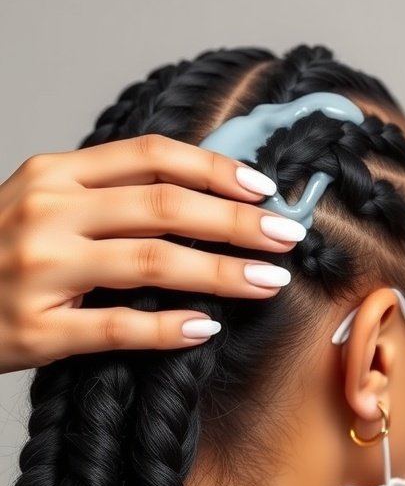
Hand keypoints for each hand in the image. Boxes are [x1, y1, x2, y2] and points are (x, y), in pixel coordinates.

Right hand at [0, 134, 303, 373]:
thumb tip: (196, 193)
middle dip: (237, 220)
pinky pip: (117, 326)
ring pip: (151, 262)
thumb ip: (104, 193)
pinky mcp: (36, 329)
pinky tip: (206, 327)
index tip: (263, 189)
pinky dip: (168, 327)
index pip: (152, 156)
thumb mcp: (39, 202)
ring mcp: (40, 271)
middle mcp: (46, 212)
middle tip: (287, 235)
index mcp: (53, 173)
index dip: (216, 169)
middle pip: (164, 205)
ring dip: (221, 270)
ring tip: (268, 281)